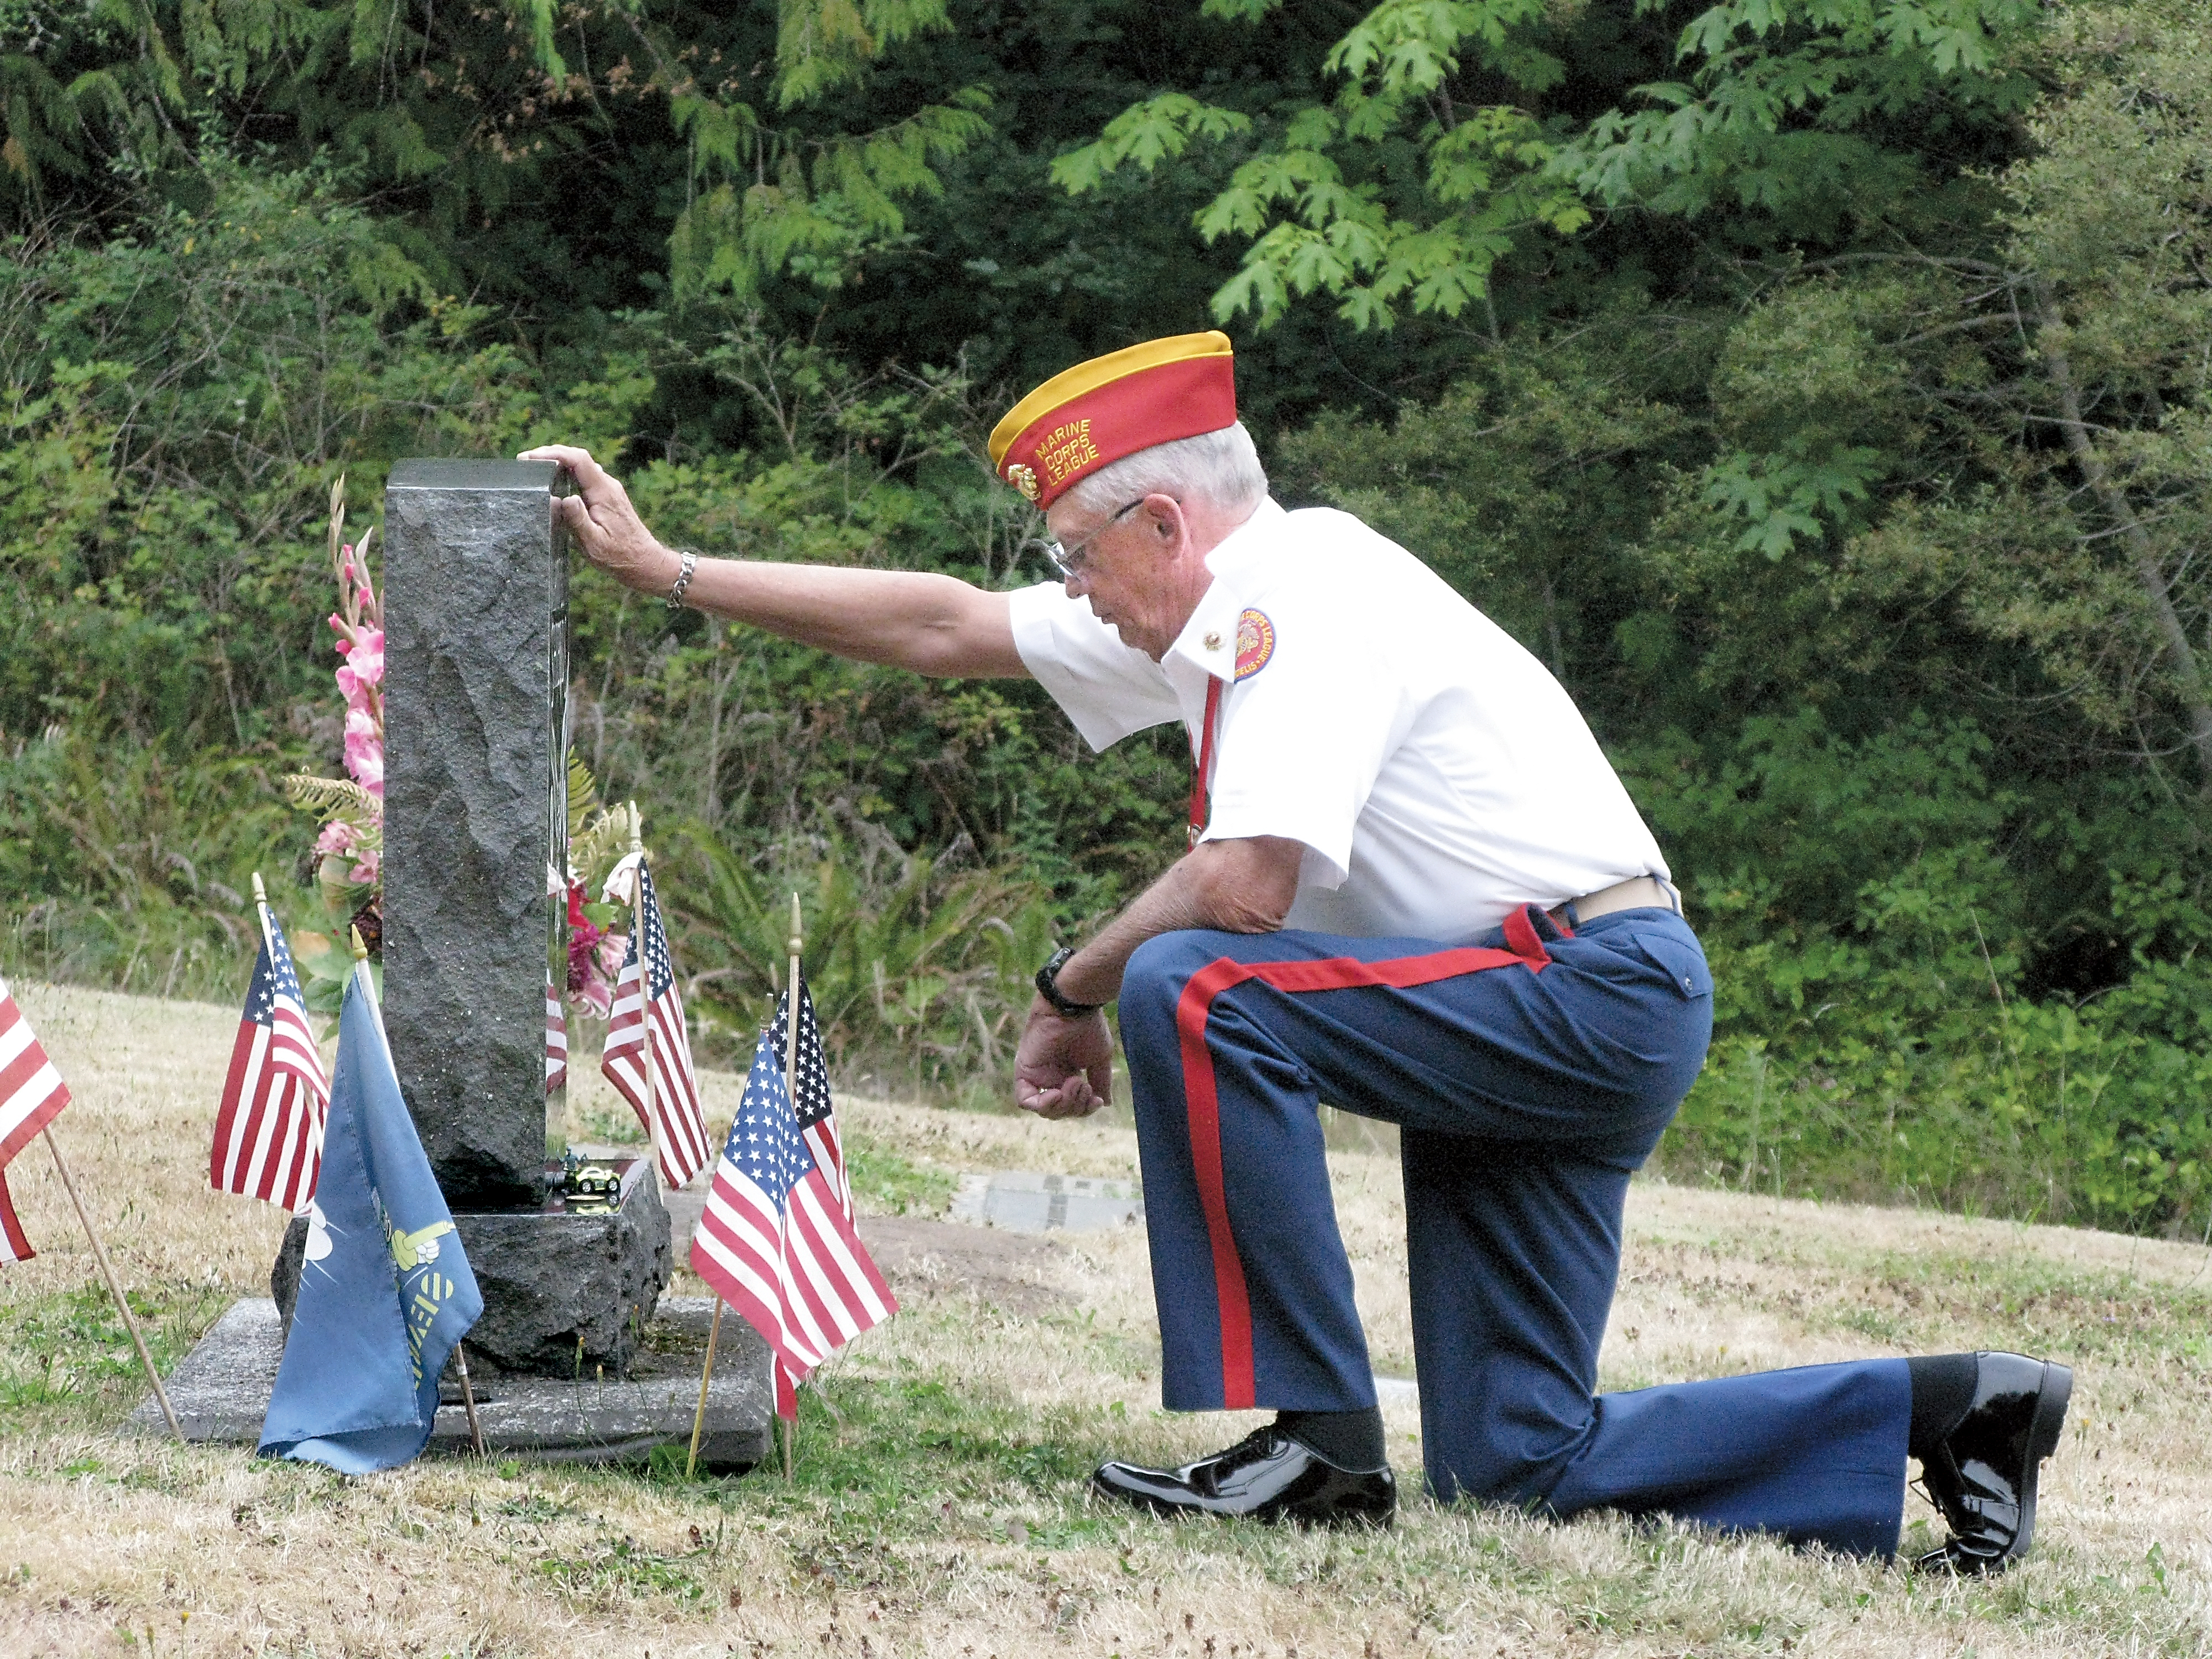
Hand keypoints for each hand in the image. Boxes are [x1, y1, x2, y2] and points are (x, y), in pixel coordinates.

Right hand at [517, 444, 682, 594]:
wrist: (644, 562)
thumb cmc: (619, 556)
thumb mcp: (594, 543)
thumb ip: (577, 520)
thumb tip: (562, 498)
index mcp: (603, 492)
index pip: (578, 460)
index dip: (553, 454)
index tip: (530, 458)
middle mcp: (608, 486)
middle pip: (578, 458)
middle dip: (551, 454)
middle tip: (525, 460)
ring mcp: (609, 490)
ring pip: (581, 467)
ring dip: (558, 462)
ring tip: (534, 467)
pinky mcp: (607, 497)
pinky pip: (585, 477)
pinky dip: (567, 473)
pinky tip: (553, 481)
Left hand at [1014, 997, 1113, 1118]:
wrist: (1075, 1007)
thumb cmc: (1089, 1026)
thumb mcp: (1099, 1059)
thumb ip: (1100, 1081)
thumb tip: (1105, 1104)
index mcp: (1066, 1073)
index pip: (1072, 1105)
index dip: (1085, 1109)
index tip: (1097, 1100)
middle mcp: (1050, 1076)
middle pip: (1059, 1111)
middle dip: (1076, 1107)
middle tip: (1085, 1086)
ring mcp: (1036, 1074)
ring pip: (1044, 1109)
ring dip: (1064, 1105)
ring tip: (1076, 1083)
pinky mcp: (1024, 1070)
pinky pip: (1025, 1100)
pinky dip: (1042, 1104)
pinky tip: (1057, 1094)